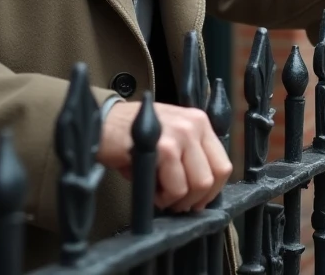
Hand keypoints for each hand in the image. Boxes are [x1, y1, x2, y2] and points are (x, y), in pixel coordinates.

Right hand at [98, 101, 232, 212]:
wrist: (101, 124)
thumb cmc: (131, 137)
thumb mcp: (169, 142)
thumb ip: (189, 160)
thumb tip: (201, 194)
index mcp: (200, 123)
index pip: (222, 165)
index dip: (211, 191)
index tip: (195, 201)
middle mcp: (194, 125)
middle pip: (212, 177)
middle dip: (194, 199)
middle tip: (174, 203)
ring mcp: (180, 134)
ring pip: (197, 184)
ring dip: (177, 199)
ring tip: (159, 194)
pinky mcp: (164, 146)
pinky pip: (176, 187)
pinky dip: (163, 198)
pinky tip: (150, 190)